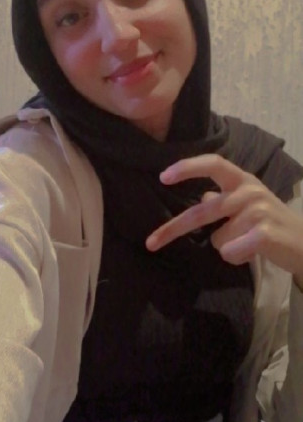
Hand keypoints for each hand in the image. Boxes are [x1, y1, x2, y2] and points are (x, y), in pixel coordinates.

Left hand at [146, 154, 302, 279]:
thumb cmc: (271, 224)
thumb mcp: (248, 205)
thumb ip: (224, 199)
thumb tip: (203, 195)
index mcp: (242, 180)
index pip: (213, 163)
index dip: (187, 167)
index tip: (163, 177)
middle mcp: (249, 190)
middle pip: (202, 211)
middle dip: (173, 229)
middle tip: (150, 243)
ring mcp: (258, 211)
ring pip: (218, 238)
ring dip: (227, 248)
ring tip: (248, 244)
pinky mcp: (264, 234)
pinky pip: (230, 251)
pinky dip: (236, 258)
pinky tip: (252, 253)